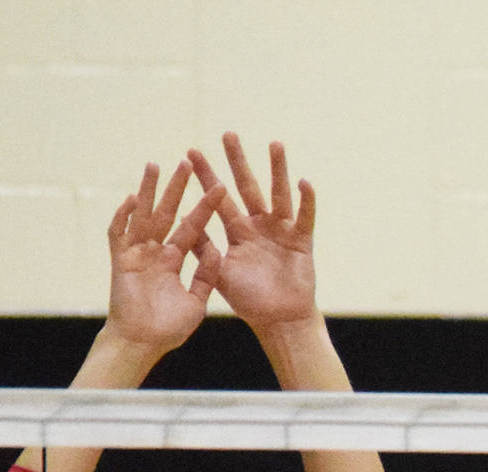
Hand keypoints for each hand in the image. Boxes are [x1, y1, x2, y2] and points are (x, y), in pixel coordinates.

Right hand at [101, 161, 220, 357]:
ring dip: (147, 191)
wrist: (143, 344)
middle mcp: (155, 252)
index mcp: (174, 260)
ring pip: (142, 216)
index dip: (204, 208)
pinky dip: (123, 218)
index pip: (192, 227)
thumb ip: (206, 275)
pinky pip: (118, 235)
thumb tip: (216, 249)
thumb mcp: (197, 300)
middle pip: (166, 213)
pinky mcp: (119, 262)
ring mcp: (136, 255)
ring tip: (155, 166)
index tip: (219, 187)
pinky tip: (130, 199)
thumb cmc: (169, 328)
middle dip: (176, 189)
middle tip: (186, 162)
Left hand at [186, 133, 318, 332]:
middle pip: (247, 187)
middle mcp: (259, 226)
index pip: (218, 199)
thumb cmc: (249, 301)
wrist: (279, 321)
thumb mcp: (219, 274)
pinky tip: (304, 182)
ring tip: (274, 144)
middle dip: (237, 161)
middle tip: (228, 134)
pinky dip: (306, 201)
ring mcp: (282, 232)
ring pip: (278, 194)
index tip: (190, 152)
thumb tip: (180, 222)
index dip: (205, 176)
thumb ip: (202, 249)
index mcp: (237, 233)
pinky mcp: (302, 241)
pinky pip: (305, 217)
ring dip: (277, 170)